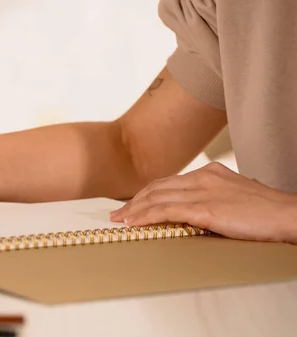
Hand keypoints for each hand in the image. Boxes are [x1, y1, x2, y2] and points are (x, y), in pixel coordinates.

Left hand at [109, 162, 296, 243]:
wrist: (288, 215)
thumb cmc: (265, 212)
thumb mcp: (233, 199)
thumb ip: (211, 200)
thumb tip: (192, 214)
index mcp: (209, 173)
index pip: (168, 183)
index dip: (146, 195)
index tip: (131, 205)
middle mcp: (202, 178)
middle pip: (157, 188)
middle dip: (134, 202)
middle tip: (116, 214)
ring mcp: (203, 191)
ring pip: (157, 198)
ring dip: (134, 210)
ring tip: (119, 220)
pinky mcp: (205, 208)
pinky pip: (165, 211)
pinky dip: (145, 216)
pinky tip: (133, 223)